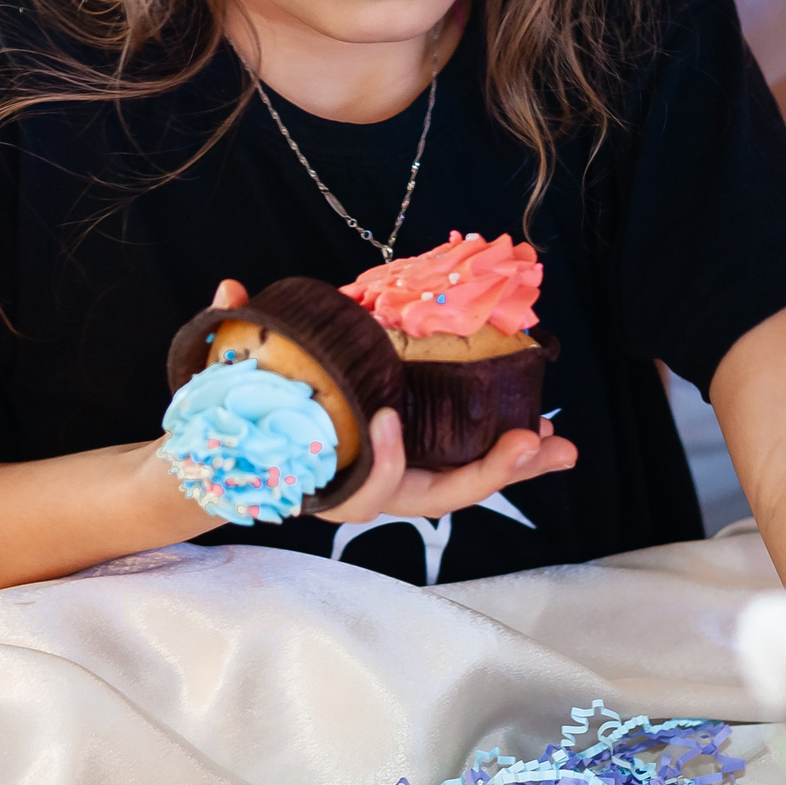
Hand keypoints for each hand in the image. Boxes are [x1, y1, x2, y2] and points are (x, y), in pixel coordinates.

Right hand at [200, 280, 581, 521]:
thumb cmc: (241, 428)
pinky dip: (501, 449)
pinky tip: (537, 429)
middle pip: (439, 494)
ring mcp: (403, 478)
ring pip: (465, 480)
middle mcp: (374, 490)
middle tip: (532, 443)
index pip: (366, 492)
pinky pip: (466, 460)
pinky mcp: (420, 460)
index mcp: (333, 485)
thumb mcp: (227, 389)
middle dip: (490, 473)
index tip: (387, 418)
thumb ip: (233, 341)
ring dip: (514, 464)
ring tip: (558, 445)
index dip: (379, 462)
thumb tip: (230, 290)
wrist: (240, 461)